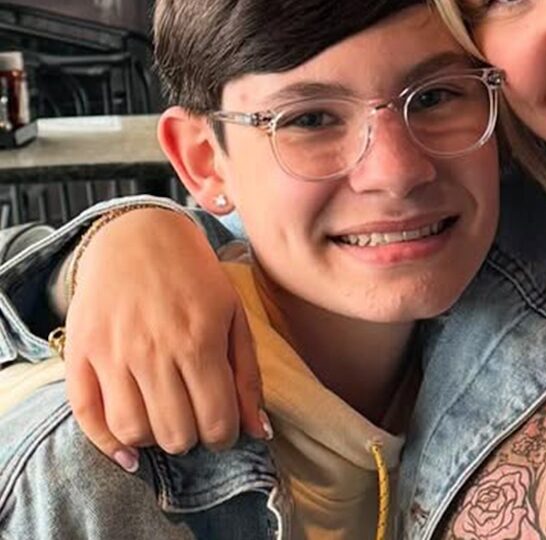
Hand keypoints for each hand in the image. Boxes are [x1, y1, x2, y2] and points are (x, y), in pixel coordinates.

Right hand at [61, 208, 268, 469]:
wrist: (138, 236)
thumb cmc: (196, 278)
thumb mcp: (236, 319)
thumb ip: (248, 378)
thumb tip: (259, 432)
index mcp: (198, 342)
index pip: (215, 420)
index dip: (224, 437)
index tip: (224, 429)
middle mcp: (153, 352)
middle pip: (175, 433)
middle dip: (193, 439)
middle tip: (196, 423)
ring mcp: (112, 354)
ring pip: (133, 429)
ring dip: (155, 441)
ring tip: (167, 424)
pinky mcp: (80, 353)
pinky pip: (87, 415)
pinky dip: (107, 444)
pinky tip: (128, 455)